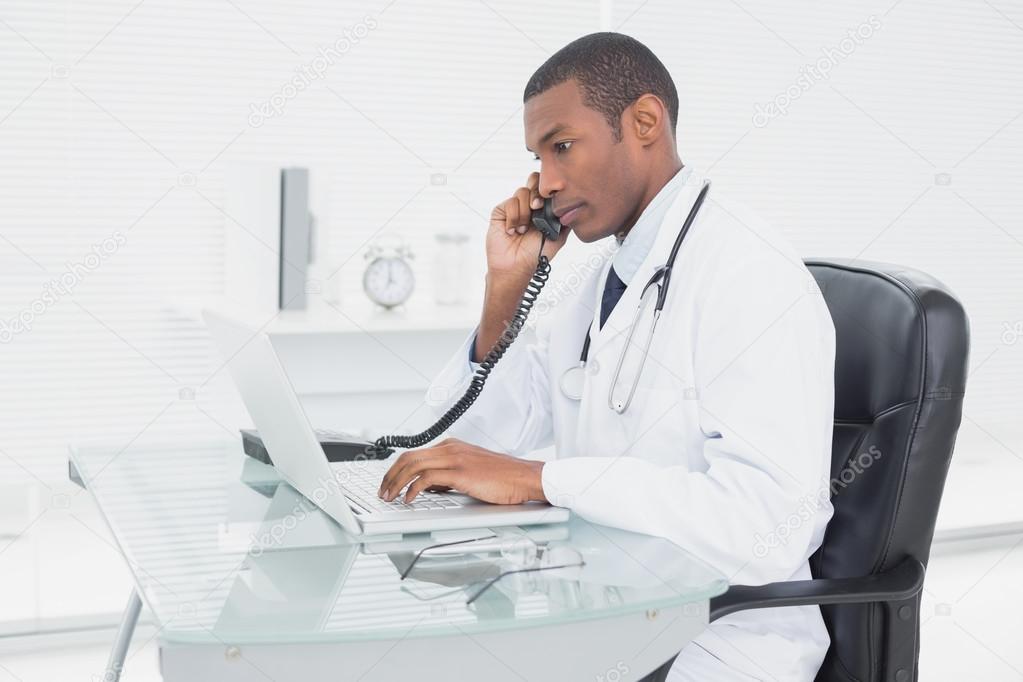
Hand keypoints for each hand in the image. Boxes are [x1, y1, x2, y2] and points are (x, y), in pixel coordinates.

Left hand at [377, 438, 546, 505]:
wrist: (524, 477)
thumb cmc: (503, 477)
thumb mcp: (471, 471)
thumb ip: (449, 475)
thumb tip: (430, 486)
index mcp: (452, 446)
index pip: (415, 454)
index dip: (396, 469)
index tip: (389, 482)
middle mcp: (451, 448)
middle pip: (408, 457)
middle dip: (390, 475)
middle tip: (382, 491)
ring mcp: (455, 458)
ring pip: (413, 465)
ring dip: (396, 482)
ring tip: (389, 496)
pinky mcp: (460, 472)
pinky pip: (427, 478)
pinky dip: (413, 488)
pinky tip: (409, 499)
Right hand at [486, 172, 568, 278]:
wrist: (515, 267)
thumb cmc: (535, 256)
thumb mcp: (558, 238)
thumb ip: (566, 221)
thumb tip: (574, 205)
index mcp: (543, 210)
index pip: (546, 188)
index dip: (549, 190)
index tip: (551, 202)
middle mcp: (529, 206)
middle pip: (533, 180)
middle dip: (537, 193)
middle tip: (537, 208)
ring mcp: (515, 208)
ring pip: (522, 192)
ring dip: (525, 213)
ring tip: (523, 230)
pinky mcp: (501, 212)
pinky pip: (510, 203)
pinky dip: (513, 218)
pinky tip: (513, 231)